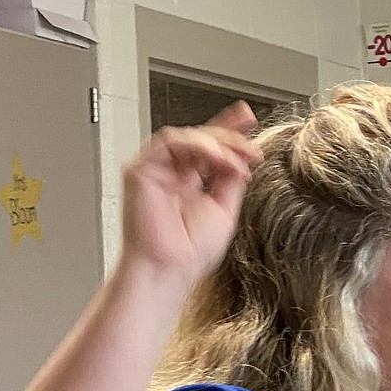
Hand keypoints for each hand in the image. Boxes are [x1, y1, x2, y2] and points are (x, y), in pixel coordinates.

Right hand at [119, 101, 261, 290]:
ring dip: (215, 142)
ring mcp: (155, 171)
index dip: (228, 131)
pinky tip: (215, 156)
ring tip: (234, 158)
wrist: (169, 270)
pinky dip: (196, 144)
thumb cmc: (190, 254)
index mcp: (189, 185)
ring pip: (186, 137)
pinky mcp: (141, 170)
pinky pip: (168, 142)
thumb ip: (231, 180)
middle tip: (250, 148)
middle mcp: (171, 175)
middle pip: (199, 138)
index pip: (209, 150)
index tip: (249, 120)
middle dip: (228, 136)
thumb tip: (242, 157)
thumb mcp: (225, 210)